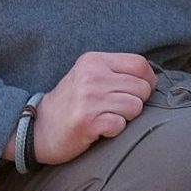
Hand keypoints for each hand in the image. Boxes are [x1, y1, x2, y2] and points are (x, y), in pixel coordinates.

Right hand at [8, 52, 157, 166]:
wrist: (38, 127)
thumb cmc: (70, 103)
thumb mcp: (89, 76)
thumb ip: (115, 71)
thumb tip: (152, 78)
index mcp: (94, 60)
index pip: (140, 64)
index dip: (148, 81)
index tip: (140, 92)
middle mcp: (92, 75)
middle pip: (142, 88)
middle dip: (136, 102)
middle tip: (116, 108)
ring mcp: (89, 98)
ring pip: (135, 107)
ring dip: (125, 117)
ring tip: (106, 117)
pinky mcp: (88, 121)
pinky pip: (121, 125)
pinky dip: (113, 131)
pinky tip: (99, 128)